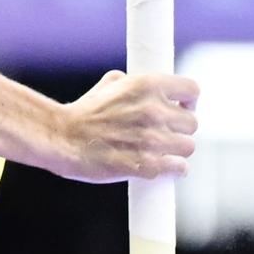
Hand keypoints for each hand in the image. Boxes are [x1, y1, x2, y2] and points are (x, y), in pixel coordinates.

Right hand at [45, 70, 198, 182]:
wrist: (61, 139)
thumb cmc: (83, 113)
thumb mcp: (109, 85)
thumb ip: (135, 83)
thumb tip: (150, 90)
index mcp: (147, 85)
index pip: (192, 90)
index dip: (189, 102)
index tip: (181, 110)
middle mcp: (153, 110)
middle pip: (192, 123)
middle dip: (180, 130)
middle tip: (167, 135)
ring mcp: (151, 139)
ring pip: (188, 147)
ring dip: (177, 151)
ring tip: (164, 152)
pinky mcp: (147, 165)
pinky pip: (179, 168)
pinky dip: (174, 169)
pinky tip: (164, 167)